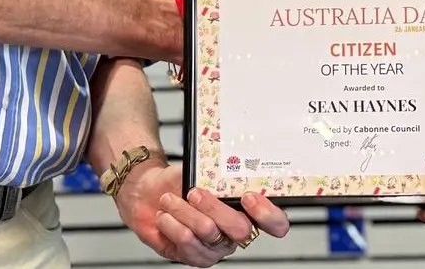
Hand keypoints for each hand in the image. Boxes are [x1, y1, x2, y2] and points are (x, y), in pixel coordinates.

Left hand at [114, 161, 289, 265]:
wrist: (149, 192)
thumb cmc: (180, 182)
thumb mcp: (203, 172)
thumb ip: (220, 174)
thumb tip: (229, 167)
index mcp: (246, 211)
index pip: (275, 223)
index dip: (268, 214)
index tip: (248, 197)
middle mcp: (235, 233)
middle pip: (240, 229)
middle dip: (214, 208)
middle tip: (195, 192)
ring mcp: (215, 248)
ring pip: (208, 233)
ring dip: (184, 212)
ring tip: (169, 200)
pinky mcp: (193, 257)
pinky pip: (187, 244)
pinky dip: (172, 225)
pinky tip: (165, 215)